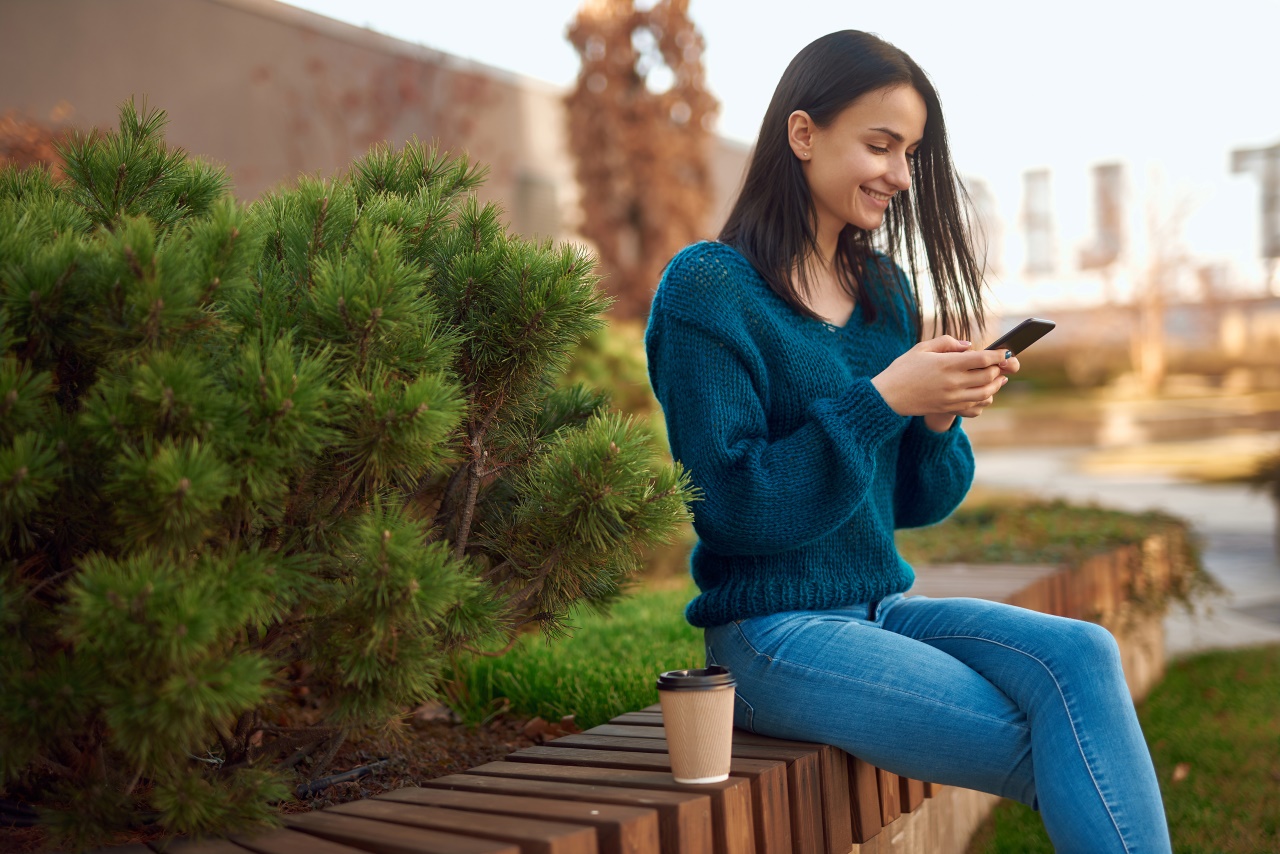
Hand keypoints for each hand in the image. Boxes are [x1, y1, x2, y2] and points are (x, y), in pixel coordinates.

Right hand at [871, 335, 1009, 418]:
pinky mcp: (949, 408)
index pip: (983, 359)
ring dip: (996, 385)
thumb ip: (947, 342)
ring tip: (998, 378)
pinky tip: (984, 393)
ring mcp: (953, 398)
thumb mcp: (921, 348)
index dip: (998, 355)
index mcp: (947, 364)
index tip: (1005, 351)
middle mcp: (953, 382)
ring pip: (986, 393)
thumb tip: (969, 346)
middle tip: (1002, 364)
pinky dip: (985, 399)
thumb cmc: (903, 369)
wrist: (888, 396)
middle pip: (989, 376)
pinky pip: (976, 406)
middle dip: (999, 369)